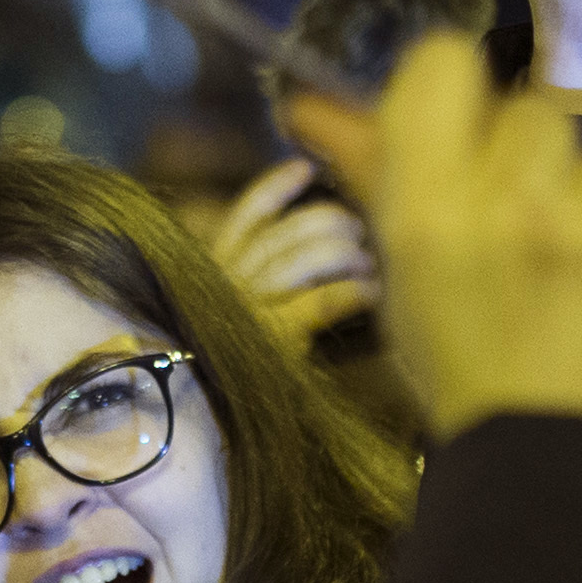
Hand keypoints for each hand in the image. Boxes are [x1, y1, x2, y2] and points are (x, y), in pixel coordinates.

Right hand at [206, 157, 379, 347]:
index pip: (245, 215)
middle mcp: (227, 284)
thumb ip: (258, 274)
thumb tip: (314, 238)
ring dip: (344, 253)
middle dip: (327, 221)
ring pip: (302, 259)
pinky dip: (352, 291)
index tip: (305, 167)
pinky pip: (320, 302)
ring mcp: (247, 311)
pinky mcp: (272, 340)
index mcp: (216, 271)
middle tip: (357, 228)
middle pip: (283, 232)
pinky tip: (372, 292)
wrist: (210, 414)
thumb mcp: (233, 309)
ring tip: (368, 261)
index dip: (276, 186)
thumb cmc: (236, 361)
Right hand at [364, 35, 581, 454]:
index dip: (456, 91)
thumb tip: (312, 102)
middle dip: (535, 164)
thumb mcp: (406, 288)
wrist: (567, 482)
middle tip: (533, 238)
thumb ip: (376, 179)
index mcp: (428, 212)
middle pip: (534, 112)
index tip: (463, 135)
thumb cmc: (471, 386)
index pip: (443, 63)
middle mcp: (513, 202)